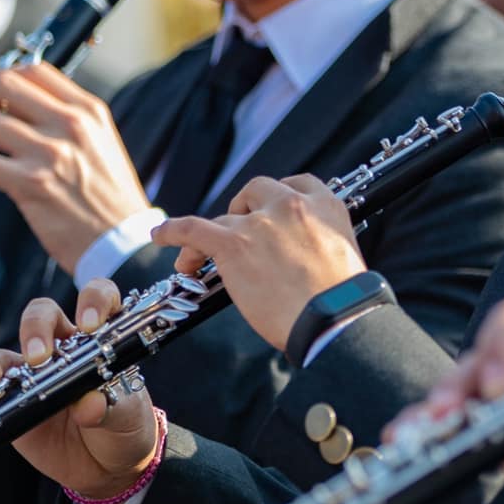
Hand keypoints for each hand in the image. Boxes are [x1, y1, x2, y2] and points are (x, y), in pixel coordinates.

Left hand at [0, 61, 147, 277]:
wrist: (123, 246)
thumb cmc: (110, 203)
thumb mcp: (101, 147)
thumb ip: (67, 124)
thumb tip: (19, 112)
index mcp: (89, 111)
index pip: (34, 70)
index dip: (0, 79)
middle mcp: (72, 124)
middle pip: (3, 84)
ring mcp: (52, 152)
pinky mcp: (33, 183)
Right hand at [0, 290, 156, 503]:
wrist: (109, 465)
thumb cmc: (124, 426)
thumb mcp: (126, 415)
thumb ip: (110, 406)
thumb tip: (88, 404)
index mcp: (97, 338)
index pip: (96, 298)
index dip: (92, 301)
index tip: (88, 324)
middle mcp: (60, 347)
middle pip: (39, 317)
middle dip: (34, 329)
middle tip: (37, 357)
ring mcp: (30, 374)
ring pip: (3, 354)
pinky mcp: (7, 403)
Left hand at [151, 176, 366, 351]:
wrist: (333, 319)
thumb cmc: (341, 303)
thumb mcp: (342, 257)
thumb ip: (318, 245)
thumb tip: (298, 260)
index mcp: (326, 205)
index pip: (296, 184)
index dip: (277, 198)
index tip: (269, 213)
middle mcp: (291, 205)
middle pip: (257, 190)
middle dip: (244, 211)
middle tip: (240, 236)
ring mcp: (260, 222)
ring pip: (226, 215)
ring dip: (214, 233)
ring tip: (200, 257)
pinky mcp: (233, 244)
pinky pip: (193, 228)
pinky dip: (173, 231)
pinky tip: (161, 236)